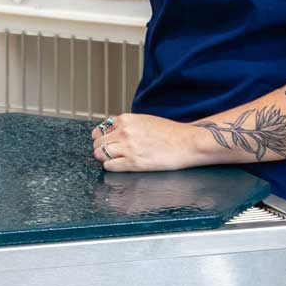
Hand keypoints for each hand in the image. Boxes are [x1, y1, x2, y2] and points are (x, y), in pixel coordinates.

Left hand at [90, 113, 205, 171]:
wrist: (187, 142)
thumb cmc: (170, 132)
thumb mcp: (144, 120)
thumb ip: (128, 125)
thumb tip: (113, 132)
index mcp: (126, 119)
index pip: (101, 128)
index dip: (102, 137)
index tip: (105, 142)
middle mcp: (123, 132)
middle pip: (98, 142)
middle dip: (101, 148)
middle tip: (109, 153)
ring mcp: (127, 147)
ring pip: (100, 154)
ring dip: (103, 158)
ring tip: (112, 160)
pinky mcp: (133, 163)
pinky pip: (109, 166)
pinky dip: (111, 167)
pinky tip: (119, 166)